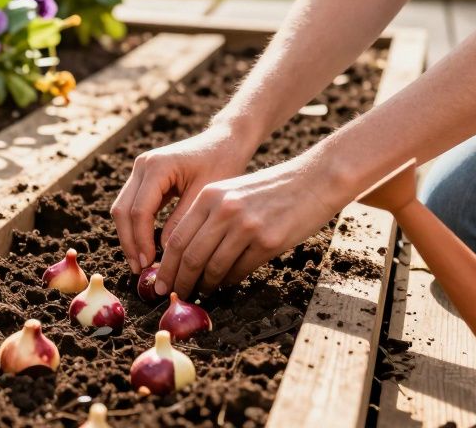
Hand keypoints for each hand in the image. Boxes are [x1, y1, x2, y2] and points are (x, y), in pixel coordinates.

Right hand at [110, 123, 255, 273]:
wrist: (225, 141)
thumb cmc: (221, 163)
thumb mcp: (205, 196)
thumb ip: (182, 222)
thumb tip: (165, 252)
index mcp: (157, 166)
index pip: (139, 210)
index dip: (141, 241)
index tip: (149, 264)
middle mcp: (142, 165)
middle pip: (122, 210)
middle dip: (129, 242)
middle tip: (140, 269)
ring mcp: (140, 170)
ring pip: (122, 209)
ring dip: (129, 237)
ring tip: (140, 263)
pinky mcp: (144, 178)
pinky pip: (132, 206)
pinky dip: (136, 227)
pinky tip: (145, 247)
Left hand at [153, 150, 345, 297]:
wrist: (315, 180)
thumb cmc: (272, 189)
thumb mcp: (232, 192)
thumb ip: (209, 217)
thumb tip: (185, 255)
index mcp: (210, 195)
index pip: (176, 238)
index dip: (165, 266)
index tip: (160, 283)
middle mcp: (224, 210)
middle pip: (190, 256)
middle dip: (179, 281)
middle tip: (175, 295)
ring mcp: (246, 226)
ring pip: (213, 268)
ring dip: (205, 285)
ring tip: (202, 292)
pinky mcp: (268, 241)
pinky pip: (239, 271)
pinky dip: (228, 282)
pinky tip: (226, 284)